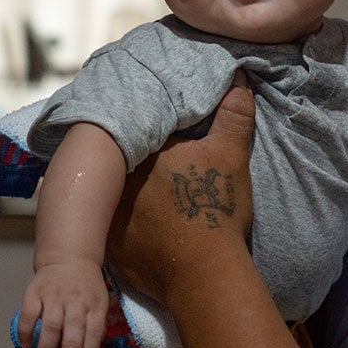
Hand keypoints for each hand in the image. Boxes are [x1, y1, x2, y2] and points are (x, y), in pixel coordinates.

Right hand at [16, 258, 107, 347]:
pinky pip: (28, 316)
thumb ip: (96, 325)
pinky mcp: (35, 293)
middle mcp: (75, 299)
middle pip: (73, 327)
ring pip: (50, 325)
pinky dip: (25, 333)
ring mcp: (54, 295)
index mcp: (94, 303)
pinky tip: (26, 345)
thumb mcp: (99, 301)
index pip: (93, 329)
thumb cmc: (86, 285)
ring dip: (46, 347)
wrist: (69, 258)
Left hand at [107, 84, 255, 303]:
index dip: (153, 124)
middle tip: (156, 158)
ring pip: (115, 189)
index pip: (143, 127)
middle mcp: (118, 178)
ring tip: (144, 186)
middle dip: (134, 153)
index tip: (164, 126)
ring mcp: (109, 213)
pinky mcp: (110, 243)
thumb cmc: (215, 207)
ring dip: (126, 185)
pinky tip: (139, 218)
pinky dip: (123, 217)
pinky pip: (112, 222)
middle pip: (125, 158)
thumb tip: (238, 75)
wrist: (203, 271)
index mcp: (144, 150)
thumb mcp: (231, 155)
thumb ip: (233, 114)